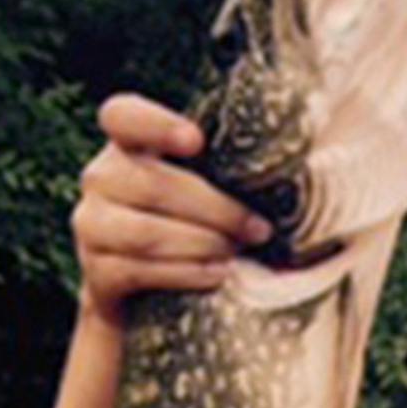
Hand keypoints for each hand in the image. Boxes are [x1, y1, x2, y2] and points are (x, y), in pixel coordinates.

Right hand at [73, 93, 271, 325]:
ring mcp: (91, 224)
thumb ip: (224, 165)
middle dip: (215, 209)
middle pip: (153, 184)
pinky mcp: (96, 270)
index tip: (198, 141)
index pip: (121, 116)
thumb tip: (315, 157)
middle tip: (259, 229)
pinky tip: (218, 274)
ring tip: (238, 253)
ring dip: (204, 244)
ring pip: (148, 232)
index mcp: (125, 143)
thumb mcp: (200, 184)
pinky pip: (141, 270)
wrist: (139, 291)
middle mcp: (99, 177)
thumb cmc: (188, 222)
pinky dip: (186, 273)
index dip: (156, 124)